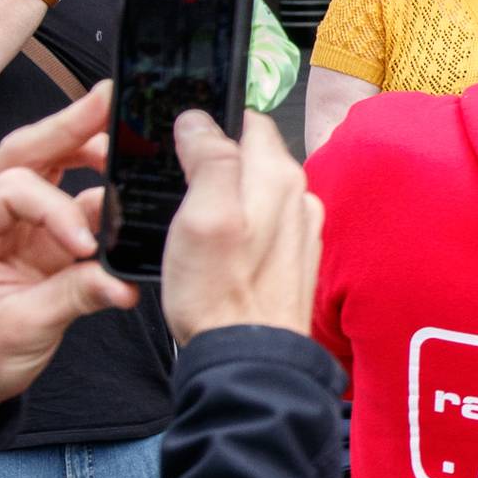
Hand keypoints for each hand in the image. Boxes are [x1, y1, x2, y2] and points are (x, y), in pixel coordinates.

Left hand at [0, 85, 131, 400]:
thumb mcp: (21, 329)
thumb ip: (73, 297)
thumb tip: (121, 284)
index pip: (15, 189)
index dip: (53, 209)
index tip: (82, 246)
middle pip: (28, 156)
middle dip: (69, 127)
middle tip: (108, 100)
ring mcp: (21, 231)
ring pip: (54, 174)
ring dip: (91, 157)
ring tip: (127, 146)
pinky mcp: (47, 248)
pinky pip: (80, 215)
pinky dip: (107, 211)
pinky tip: (131, 208)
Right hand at [159, 111, 321, 346]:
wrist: (249, 356)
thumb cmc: (221, 292)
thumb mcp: (204, 217)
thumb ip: (210, 160)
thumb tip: (200, 120)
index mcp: (280, 178)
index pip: (250, 122)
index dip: (212, 122)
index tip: (181, 135)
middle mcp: (300, 198)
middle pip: (254, 155)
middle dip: (219, 157)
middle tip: (177, 177)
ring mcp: (300, 229)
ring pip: (257, 189)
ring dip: (228, 192)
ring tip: (193, 213)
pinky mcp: (292, 257)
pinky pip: (263, 222)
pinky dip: (240, 222)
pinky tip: (216, 243)